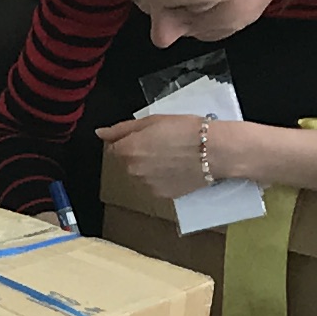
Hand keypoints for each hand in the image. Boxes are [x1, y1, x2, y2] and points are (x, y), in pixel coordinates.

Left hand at [98, 117, 316, 200]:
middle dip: (139, 153)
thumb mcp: (153, 120)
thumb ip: (122, 129)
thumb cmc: (187, 129)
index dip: (131, 139)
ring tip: (174, 155)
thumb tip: (100, 133)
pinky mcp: (163, 195)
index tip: (149, 135)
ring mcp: (147, 186)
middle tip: (163, 143)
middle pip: (127, 162)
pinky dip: (162, 177)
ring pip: (141, 174)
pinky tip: (178, 167)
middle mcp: (133, 171)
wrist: (216, 151)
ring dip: (150, 166)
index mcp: (128, 150)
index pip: (115, 147)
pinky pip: (155, 184)